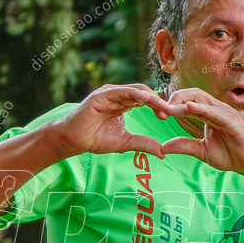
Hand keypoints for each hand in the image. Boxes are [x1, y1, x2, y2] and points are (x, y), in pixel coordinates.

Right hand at [54, 84, 187, 158]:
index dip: (158, 106)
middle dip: (158, 102)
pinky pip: (122, 91)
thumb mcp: (125, 143)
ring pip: (135, 90)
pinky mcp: (102, 95)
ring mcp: (110, 93)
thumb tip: (162, 152)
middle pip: (144, 93)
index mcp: (124, 103)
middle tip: (169, 113)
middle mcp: (118, 95)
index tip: (168, 117)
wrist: (74, 140)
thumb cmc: (95, 139)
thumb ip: (143, 143)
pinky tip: (146, 100)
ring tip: (163, 107)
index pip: (146, 100)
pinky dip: (135, 94)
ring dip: (151, 98)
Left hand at [159, 88, 243, 179]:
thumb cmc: (229, 155)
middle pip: (192, 93)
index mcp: (208, 113)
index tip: (159, 114)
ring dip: (183, 102)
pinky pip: (214, 111)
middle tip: (161, 110)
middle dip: (174, 99)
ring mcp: (225, 113)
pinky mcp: (232, 120)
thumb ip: (183, 146)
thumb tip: (162, 147)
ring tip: (169, 109)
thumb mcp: (200, 150)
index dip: (172, 104)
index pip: (188, 101)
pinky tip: (189, 107)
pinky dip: (201, 108)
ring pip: (201, 99)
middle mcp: (216, 109)